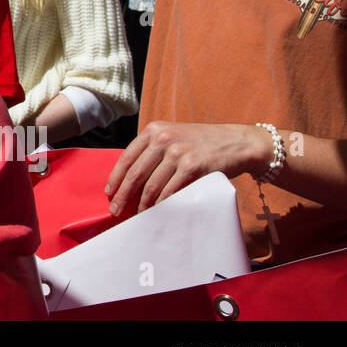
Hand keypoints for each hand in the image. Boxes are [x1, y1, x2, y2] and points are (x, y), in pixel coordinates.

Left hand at [105, 121, 270, 215]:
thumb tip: (129, 178)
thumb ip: (153, 150)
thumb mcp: (174, 136)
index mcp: (154, 130)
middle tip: (116, 211)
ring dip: (142, 205)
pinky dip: (162, 206)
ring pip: (152, 186)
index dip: (116, 178)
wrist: (237, 142)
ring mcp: (178, 152)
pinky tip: (157, 213)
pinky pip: (171, 192)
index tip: (109, 193)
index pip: (127, 157)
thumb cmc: (202, 143)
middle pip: (136, 174)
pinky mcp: (193, 166)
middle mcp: (163, 139)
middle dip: (123, 195)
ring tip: (138, 216)